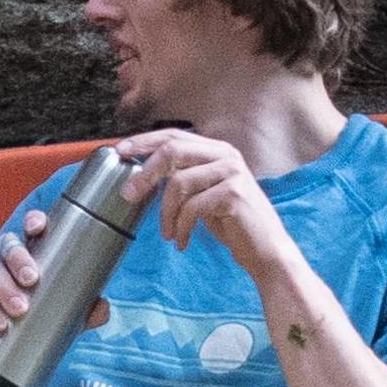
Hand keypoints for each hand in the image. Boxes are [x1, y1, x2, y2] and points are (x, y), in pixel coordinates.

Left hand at [105, 126, 269, 262]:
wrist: (265, 250)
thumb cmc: (232, 223)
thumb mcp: (203, 193)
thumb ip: (183, 177)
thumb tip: (143, 174)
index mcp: (217, 150)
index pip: (174, 136)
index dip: (145, 141)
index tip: (121, 151)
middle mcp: (226, 155)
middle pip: (172, 151)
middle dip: (145, 173)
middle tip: (128, 195)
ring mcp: (232, 173)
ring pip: (178, 183)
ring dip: (166, 214)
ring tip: (169, 233)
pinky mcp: (233, 194)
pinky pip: (192, 207)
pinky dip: (181, 227)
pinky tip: (182, 241)